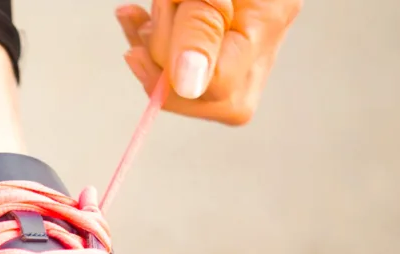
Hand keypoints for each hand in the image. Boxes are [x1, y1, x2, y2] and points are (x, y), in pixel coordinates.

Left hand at [115, 0, 301, 124]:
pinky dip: (152, 41)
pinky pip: (185, 57)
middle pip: (212, 96)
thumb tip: (187, 85)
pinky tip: (132, 16)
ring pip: (194, 80)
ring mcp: (248, 32)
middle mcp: (265, 34)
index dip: (170, 81)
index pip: (220, 90)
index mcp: (268, 20)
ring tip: (144, 11)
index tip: (135, 50)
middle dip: (164, 67)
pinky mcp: (224, 26)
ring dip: (154, 50)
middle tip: (150, 20)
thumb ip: (197, 28)